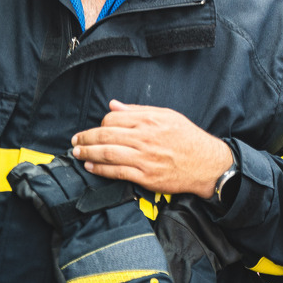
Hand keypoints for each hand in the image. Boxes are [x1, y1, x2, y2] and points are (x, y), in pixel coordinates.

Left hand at [71, 100, 231, 198]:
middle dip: (86, 138)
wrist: (206, 164)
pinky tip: (91, 167)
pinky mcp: (146, 177)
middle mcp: (144, 138)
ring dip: (88, 154)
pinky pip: (117, 173)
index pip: (113, 119)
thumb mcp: (167, 116)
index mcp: (149, 121)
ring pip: (108, 154)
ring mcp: (144, 159)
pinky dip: (101, 170)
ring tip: (77, 154)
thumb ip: (138, 111)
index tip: (95, 129)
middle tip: (75, 141)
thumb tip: (114, 105)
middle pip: (106, 136)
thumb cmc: (188, 138)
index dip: (100, 124)